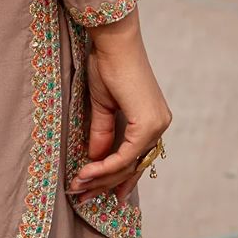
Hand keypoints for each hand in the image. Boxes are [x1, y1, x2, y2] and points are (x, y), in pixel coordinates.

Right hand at [66, 11, 171, 206]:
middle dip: (105, 184)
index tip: (96, 190)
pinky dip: (105, 166)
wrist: (113, 42)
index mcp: (151, 120)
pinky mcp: (149, 123)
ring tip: (79, 187)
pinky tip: (87, 172)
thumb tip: (96, 160)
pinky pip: (126, 155)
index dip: (115, 177)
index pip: (134, 158)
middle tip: (83, 196)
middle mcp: (159, 125)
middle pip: (132, 165)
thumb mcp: (102, 105)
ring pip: (129, 164)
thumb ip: (103, 133)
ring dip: (101, 178)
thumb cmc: (107, 65)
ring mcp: (156, 125)